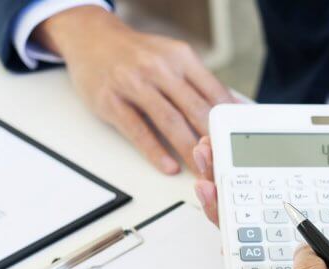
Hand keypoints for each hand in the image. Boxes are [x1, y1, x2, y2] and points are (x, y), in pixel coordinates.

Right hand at [34, 6, 233, 173]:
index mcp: (181, 57)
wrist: (92, 38)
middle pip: (195, 109)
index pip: (214, 92)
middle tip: (223, 163)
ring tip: (201, 170)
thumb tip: (231, 108)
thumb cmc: (137, 53)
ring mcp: (133, 84)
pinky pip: (137, 131)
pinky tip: (168, 165)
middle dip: (212, 140)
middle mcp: (159, 68)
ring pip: (169, 122)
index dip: (228, 120)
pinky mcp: (110, 101)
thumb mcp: (173, 56)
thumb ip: (200, 81)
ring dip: (188, 150)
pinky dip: (155, 152)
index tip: (236, 141)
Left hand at [193, 125, 328, 233]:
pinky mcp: (268, 169)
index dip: (249, 242)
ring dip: (214, 176)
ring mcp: (274, 194)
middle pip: (244, 221)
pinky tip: (211, 141)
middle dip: (219, 204)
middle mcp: (287, 215)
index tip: (233, 227)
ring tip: (205, 153)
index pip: (277, 244)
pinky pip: (237, 170)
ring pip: (235, 196)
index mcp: (312, 227)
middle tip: (209, 185)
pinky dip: (220, 157)